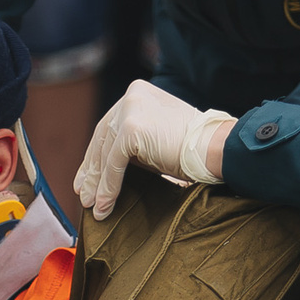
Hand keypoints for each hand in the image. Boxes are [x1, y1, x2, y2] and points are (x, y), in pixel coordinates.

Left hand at [73, 80, 233, 218]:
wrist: (215, 147)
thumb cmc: (192, 148)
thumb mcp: (155, 139)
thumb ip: (133, 145)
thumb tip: (107, 169)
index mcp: (137, 94)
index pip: (109, 127)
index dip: (95, 155)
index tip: (87, 178)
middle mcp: (131, 97)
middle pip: (102, 138)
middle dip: (91, 170)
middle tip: (84, 195)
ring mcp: (131, 110)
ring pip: (105, 153)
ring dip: (98, 183)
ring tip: (93, 205)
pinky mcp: (132, 128)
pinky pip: (114, 163)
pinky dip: (108, 186)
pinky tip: (104, 204)